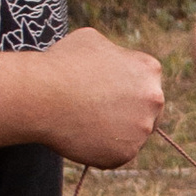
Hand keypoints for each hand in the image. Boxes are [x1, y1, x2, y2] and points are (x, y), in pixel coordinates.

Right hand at [34, 28, 164, 168]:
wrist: (41, 95)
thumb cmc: (61, 64)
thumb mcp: (91, 40)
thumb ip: (113, 52)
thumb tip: (114, 59)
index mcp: (149, 69)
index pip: (145, 84)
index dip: (124, 89)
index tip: (105, 93)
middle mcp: (154, 99)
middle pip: (146, 112)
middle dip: (127, 113)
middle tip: (97, 112)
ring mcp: (142, 129)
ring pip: (132, 135)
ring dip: (114, 133)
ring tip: (84, 123)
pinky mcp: (126, 153)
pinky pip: (116, 155)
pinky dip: (100, 150)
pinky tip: (81, 138)